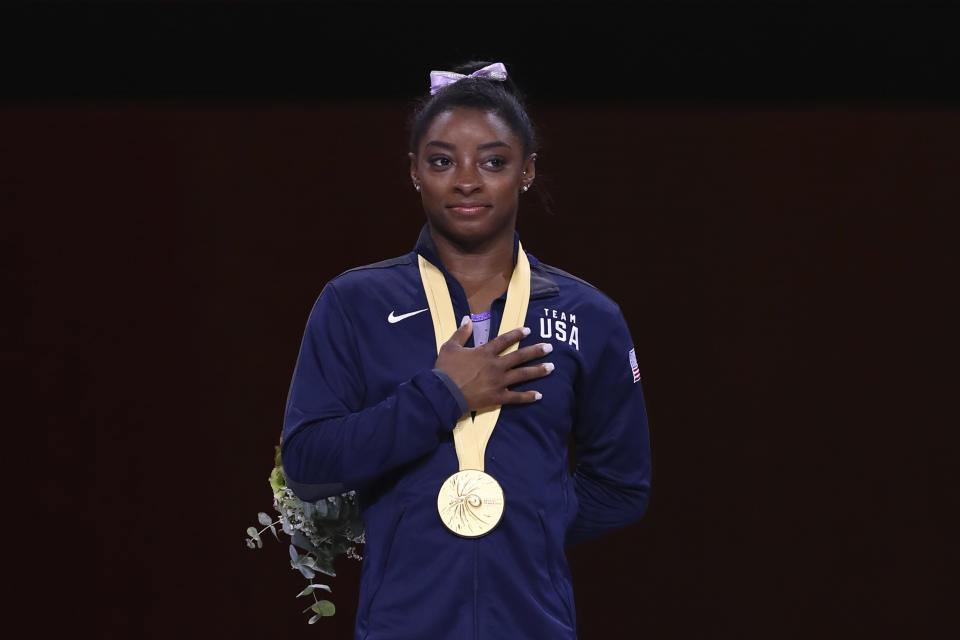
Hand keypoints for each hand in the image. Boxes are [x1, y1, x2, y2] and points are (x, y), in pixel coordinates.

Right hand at [434, 316, 554, 410]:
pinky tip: (539, 395)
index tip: (528, 330)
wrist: (443, 393)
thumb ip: (461, 333)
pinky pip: (516, 397)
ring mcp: (498, 382)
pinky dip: (528, 396)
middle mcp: (495, 365)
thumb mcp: (450, 347)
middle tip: (549, 347)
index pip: (504, 340)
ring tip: (551, 367)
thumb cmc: (445, 370)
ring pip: (522, 375)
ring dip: (538, 370)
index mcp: (485, 352)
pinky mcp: (497, 397)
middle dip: (536, 351)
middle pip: (519, 356)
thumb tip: (467, 318)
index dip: (517, 334)